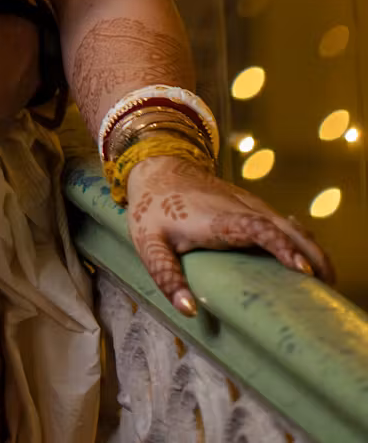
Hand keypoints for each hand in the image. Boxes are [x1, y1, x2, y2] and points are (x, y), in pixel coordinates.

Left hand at [127, 155, 334, 315]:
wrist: (156, 165)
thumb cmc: (152, 209)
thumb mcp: (149, 245)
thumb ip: (167, 277)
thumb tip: (190, 310)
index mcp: (218, 219)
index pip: (259, 228)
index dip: (282, 247)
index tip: (302, 271)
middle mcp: (239, 208)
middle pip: (285, 227)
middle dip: (311, 254)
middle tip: (328, 286)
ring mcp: (247, 204)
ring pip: (288, 223)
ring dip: (310, 248)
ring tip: (327, 280)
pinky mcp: (249, 205)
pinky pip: (281, 221)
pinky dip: (300, 239)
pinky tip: (308, 259)